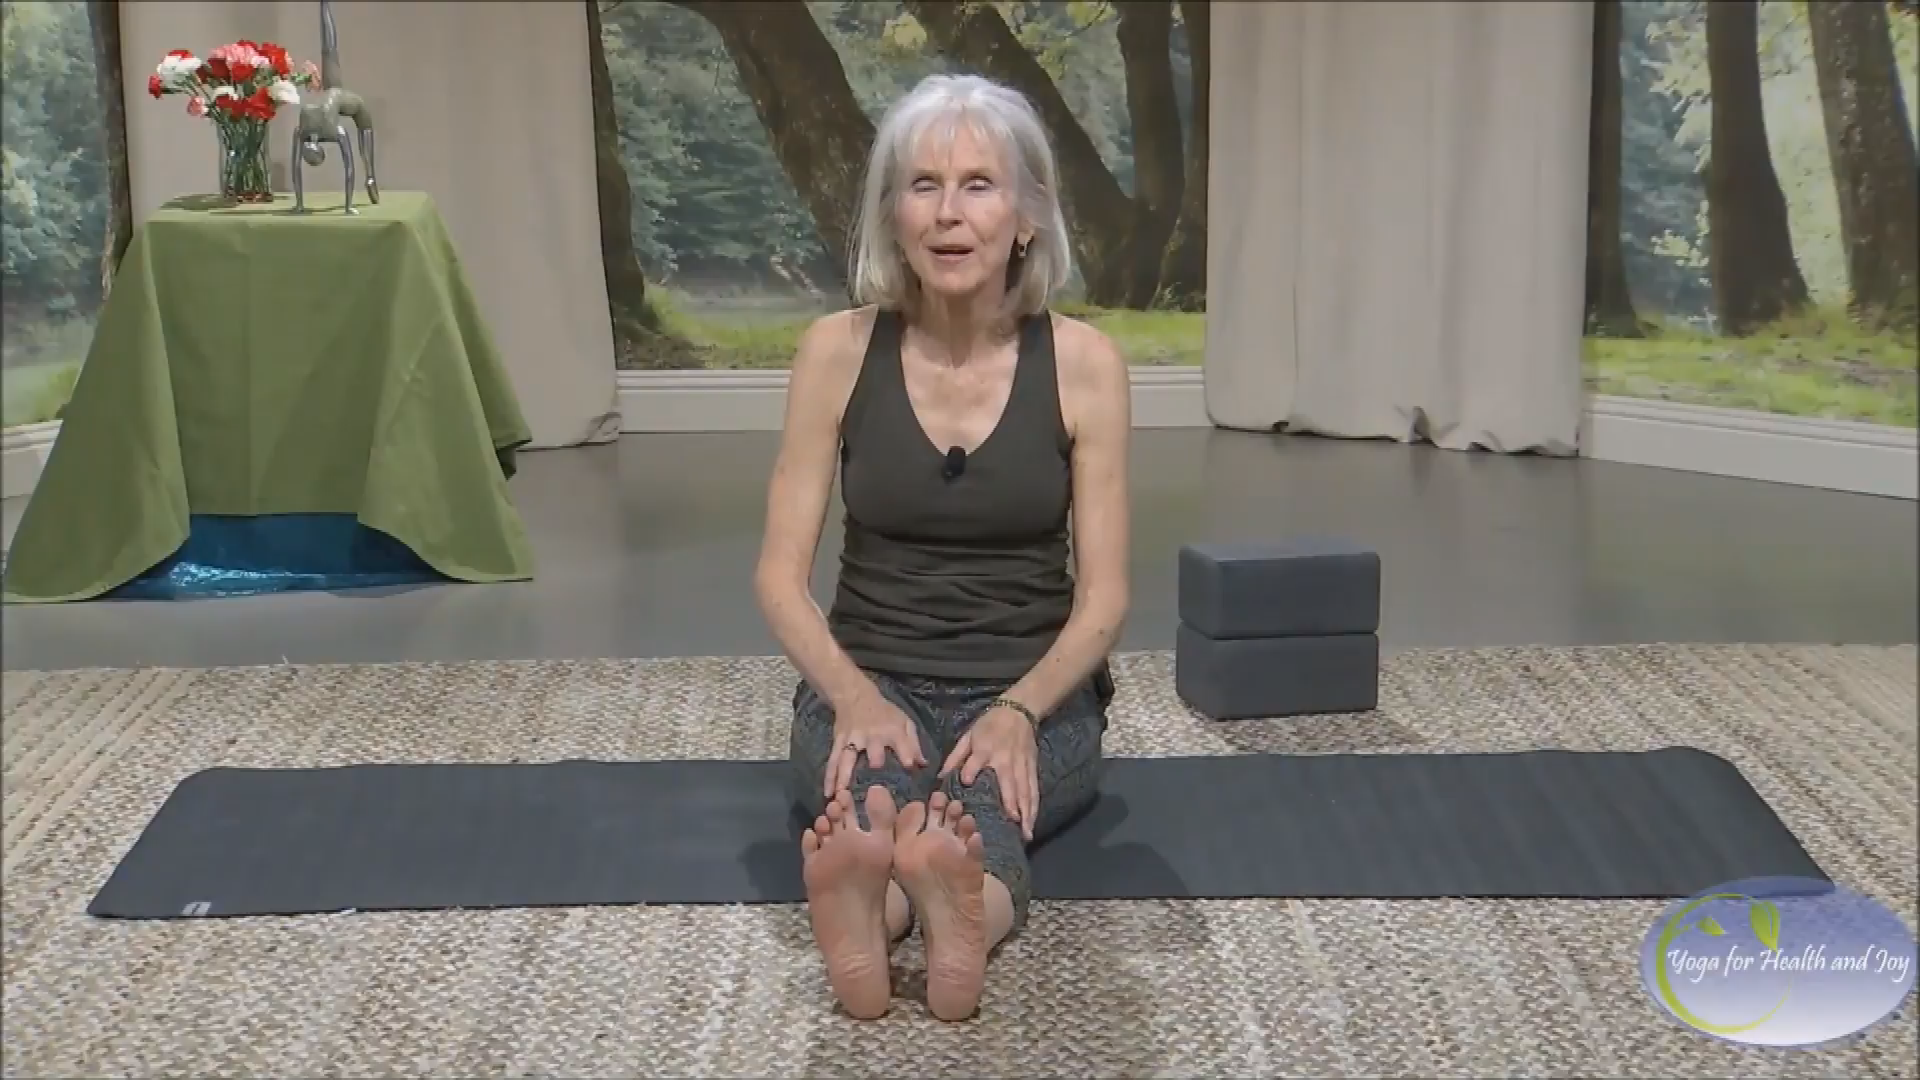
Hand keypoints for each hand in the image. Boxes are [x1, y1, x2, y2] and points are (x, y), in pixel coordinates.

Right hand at [825, 690, 924, 796]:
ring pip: (848, 761)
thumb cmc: (884, 713)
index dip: (907, 757)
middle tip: (875, 790)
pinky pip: (833, 762)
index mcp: (892, 731)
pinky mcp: (838, 743)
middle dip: (875, 766)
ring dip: (844, 779)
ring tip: (842, 799)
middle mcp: (872, 736)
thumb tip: (923, 765)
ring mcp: (853, 740)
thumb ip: (914, 744)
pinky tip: (828, 794)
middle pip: (874, 753)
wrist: (855, 696)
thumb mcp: (904, 722)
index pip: (902, 745)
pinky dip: (829, 778)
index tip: (909, 768)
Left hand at [940, 706, 1038, 840]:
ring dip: (1027, 812)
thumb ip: (956, 756)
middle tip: (1012, 824)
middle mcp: (1005, 760)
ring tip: (1027, 833)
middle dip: (1011, 803)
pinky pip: (1034, 790)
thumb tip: (941, 778)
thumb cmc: (990, 724)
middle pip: (1009, 783)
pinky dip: (1034, 806)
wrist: (1018, 710)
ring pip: (1025, 791)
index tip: (966, 782)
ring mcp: (1021, 765)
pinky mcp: (1031, 768)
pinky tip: (1032, 822)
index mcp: (985, 749)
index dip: (970, 770)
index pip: (976, 761)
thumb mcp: (969, 735)